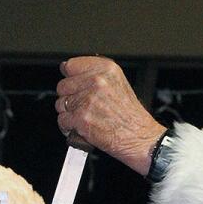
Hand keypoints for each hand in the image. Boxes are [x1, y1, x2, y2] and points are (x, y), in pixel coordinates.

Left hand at [56, 56, 167, 174]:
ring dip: (69, 113)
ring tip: (85, 118)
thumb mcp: (119, 84)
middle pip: (63, 86)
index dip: (71, 78)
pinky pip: (62, 121)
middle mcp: (96, 81)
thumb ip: (96, 76)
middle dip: (70, 98)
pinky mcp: (81, 119)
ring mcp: (88, 100)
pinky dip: (69, 127)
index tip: (74, 84)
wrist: (141, 138)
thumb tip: (71, 72)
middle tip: (84, 106)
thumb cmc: (131, 116)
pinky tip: (82, 128)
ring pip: (61, 104)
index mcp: (106, 69)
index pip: (70, 65)